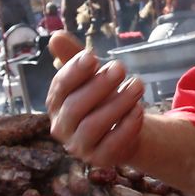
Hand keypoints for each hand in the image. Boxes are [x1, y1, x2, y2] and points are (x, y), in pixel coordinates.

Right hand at [46, 48, 145, 167]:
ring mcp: (80, 146)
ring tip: (137, 85)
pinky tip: (139, 110)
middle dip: (99, 86)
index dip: (74, 71)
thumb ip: (74, 57)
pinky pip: (111, 146)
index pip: (60, 87)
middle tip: (121, 67)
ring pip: (93, 126)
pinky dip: (126, 127)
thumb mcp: (91, 76)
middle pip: (75, 107)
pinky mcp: (100, 159)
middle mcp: (62, 127)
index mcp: (56, 103)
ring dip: (117, 104)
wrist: (123, 130)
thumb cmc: (101, 98)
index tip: (92, 56)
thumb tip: (56, 36)